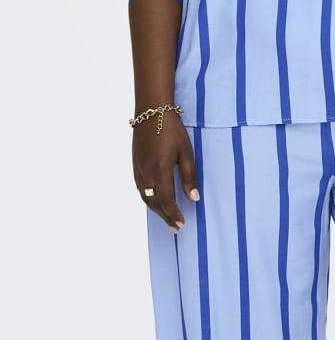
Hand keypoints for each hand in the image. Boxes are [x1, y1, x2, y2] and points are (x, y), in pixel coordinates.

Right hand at [132, 110, 199, 233]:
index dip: (173, 214)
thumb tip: (194, 198)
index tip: (181, 225)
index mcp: (160, 169)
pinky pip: (141, 189)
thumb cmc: (172, 129)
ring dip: (156, 210)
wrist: (151, 112)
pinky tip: (155, 201)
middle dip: (165, 216)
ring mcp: (138, 170)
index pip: (166, 200)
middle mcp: (146, 173)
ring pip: (145, 197)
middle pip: (154, 203)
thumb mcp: (186, 151)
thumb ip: (189, 176)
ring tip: (167, 217)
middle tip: (176, 228)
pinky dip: (148, 199)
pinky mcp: (135, 165)